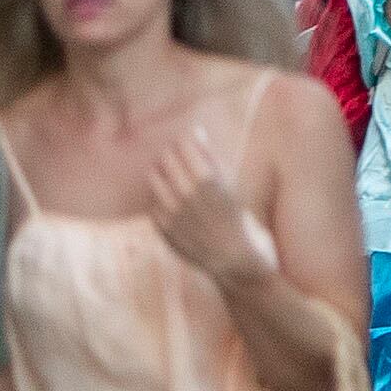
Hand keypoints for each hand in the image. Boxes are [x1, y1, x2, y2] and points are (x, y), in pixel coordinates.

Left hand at [145, 130, 273, 287]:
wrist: (234, 258)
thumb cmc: (236, 218)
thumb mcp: (232, 186)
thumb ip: (212, 159)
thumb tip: (196, 132)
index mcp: (209, 182)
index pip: (185, 149)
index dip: (184, 143)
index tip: (185, 141)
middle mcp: (189, 197)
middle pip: (167, 162)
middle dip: (170, 156)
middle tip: (173, 154)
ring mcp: (175, 215)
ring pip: (156, 182)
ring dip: (160, 174)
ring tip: (166, 173)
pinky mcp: (165, 231)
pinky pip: (154, 206)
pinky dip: (158, 200)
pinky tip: (167, 199)